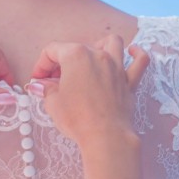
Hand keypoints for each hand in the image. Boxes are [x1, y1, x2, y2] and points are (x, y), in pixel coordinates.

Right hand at [27, 35, 148, 145]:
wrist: (105, 136)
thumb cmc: (77, 118)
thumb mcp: (53, 102)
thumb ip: (46, 88)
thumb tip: (39, 85)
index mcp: (75, 55)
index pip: (52, 51)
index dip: (41, 65)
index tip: (38, 80)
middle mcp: (97, 55)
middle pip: (76, 49)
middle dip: (61, 63)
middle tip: (53, 82)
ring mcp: (116, 67)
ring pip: (112, 43)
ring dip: (99, 46)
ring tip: (90, 58)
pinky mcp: (129, 81)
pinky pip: (140, 61)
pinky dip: (136, 54)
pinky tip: (131, 52)